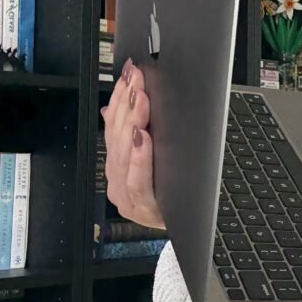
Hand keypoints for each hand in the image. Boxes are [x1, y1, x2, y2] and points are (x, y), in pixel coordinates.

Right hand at [101, 59, 164, 229]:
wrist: (187, 228)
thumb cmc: (171, 190)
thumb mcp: (152, 157)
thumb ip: (135, 132)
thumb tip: (122, 102)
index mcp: (117, 162)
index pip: (113, 124)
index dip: (120, 96)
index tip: (130, 72)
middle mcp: (116, 177)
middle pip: (117, 135)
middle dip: (127, 103)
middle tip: (137, 80)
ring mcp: (125, 194)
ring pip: (123, 153)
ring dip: (132, 122)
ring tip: (139, 100)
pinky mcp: (142, 208)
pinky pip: (137, 180)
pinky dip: (139, 157)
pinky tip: (143, 139)